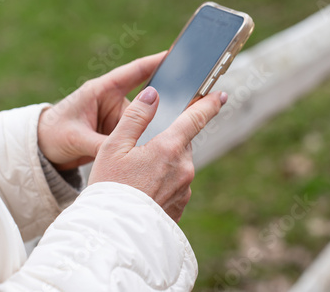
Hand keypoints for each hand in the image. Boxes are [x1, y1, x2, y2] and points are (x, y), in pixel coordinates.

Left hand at [38, 52, 165, 169]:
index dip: (156, 61)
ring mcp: (117, 118)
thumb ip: (101, 144)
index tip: (177, 54)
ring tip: (170, 136)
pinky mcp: (118, 132)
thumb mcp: (76, 138)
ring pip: (144, 121)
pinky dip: (145, 141)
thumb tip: (125, 153)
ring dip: (154, 128)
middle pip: (146, 100)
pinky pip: (137, 134)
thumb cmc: (53, 134)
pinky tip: (157, 148)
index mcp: (102, 90)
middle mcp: (113, 102)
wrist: (43, 150)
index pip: (134, 71)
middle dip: (165, 102)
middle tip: (190, 102)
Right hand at [88, 87, 226, 221]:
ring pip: (178, 165)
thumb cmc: (109, 188)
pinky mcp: (182, 204)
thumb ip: (135, 117)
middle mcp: (184, 167)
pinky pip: (177, 185)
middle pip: (181, 143)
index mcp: (169, 148)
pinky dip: (164, 183)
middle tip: (140, 152)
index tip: (220, 96)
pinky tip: (144, 191)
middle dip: (166, 142)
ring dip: (164, 164)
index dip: (209, 104)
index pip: (195, 118)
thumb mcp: (113, 147)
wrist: (113, 234)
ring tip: (137, 177)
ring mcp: (185, 188)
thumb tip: (153, 95)